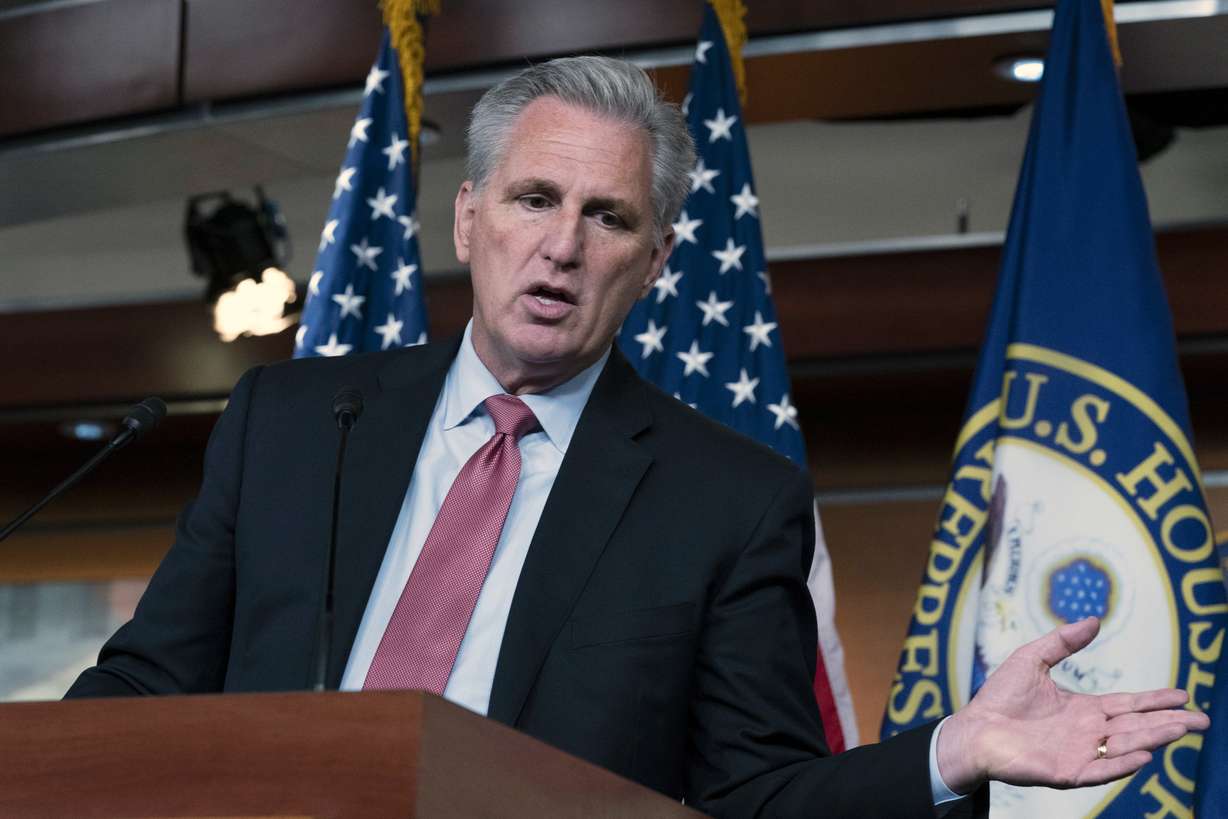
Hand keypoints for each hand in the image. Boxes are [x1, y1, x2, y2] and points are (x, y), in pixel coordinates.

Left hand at [936, 616, 1209, 793]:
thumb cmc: (999, 696)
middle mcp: (1088, 732)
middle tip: (1203, 721)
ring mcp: (1079, 753)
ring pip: (1125, 746)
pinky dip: (1121, 764)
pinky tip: (1142, 754)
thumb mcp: (1032, 659)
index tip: (1183, 694)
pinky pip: (1099, 769)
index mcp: (1084, 709)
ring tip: (1180, 728)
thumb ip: (1063, 641)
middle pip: (1137, 727)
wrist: (973, 728)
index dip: (1155, 700)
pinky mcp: (1066, 771)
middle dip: (1169, 723)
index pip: (1128, 705)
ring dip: (1154, 738)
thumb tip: (1094, 619)